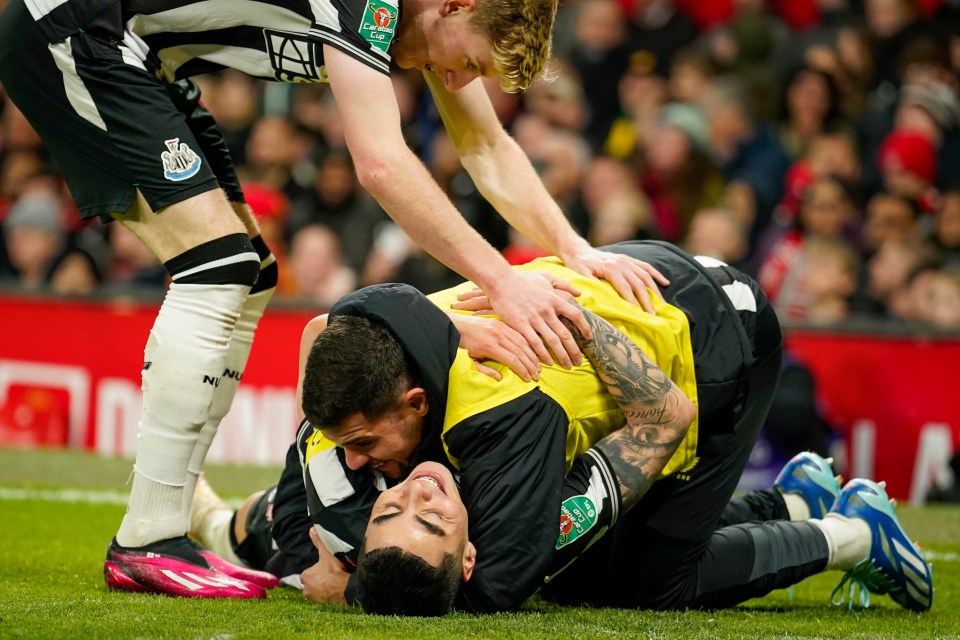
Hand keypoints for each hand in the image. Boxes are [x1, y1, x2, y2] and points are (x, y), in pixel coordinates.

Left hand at [301, 526, 348, 603]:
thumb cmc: (334, 571)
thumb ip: (318, 542)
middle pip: (312, 581)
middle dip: (320, 578)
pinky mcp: (321, 604)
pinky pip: (323, 597)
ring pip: (317, 589)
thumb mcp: (326, 554)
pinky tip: (335, 589)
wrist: (344, 588)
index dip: (318, 569)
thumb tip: (312, 529)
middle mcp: (305, 589)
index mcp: (304, 576)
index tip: (327, 567)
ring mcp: (314, 598)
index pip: (309, 572)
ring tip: (334, 581)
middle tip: (331, 574)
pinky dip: (328, 594)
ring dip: (323, 587)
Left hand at [447, 313, 540, 380]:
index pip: (512, 359)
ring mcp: (500, 327)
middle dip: (530, 364)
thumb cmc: (463, 345)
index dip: (522, 370)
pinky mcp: (501, 323)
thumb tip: (500, 378)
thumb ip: (485, 370)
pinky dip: (527, 343)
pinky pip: (518, 334)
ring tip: (538, 365)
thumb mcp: (471, 361)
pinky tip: (532, 351)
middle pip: (520, 351)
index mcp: (489, 346)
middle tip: (537, 374)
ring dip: (531, 354)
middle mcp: (497, 335)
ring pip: (521, 341)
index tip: (528, 379)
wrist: (456, 325)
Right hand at [455, 271, 588, 368]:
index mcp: (554, 300)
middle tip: (579, 362)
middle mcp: (547, 310)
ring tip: (567, 366)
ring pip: (553, 341)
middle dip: (574, 350)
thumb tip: (579, 293)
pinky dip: (543, 353)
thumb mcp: (546, 278)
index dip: (585, 327)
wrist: (501, 281)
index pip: (576, 315)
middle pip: (566, 334)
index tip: (589, 337)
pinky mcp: (521, 324)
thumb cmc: (523, 280)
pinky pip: (535, 342)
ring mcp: (534, 318)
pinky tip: (547, 362)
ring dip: (562, 355)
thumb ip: (563, 284)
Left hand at [563, 248, 669, 313]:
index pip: (625, 287)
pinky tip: (665, 283)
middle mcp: (622, 263)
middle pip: (638, 283)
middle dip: (646, 300)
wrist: (579, 251)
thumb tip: (601, 296)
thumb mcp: (581, 274)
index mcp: (611, 268)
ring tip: (661, 304)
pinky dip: (657, 274)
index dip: (633, 301)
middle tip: (652, 314)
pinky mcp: (629, 259)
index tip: (639, 314)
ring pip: (645, 276)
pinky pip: (646, 266)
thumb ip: (591, 283)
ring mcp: (627, 260)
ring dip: (654, 290)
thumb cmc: (578, 265)